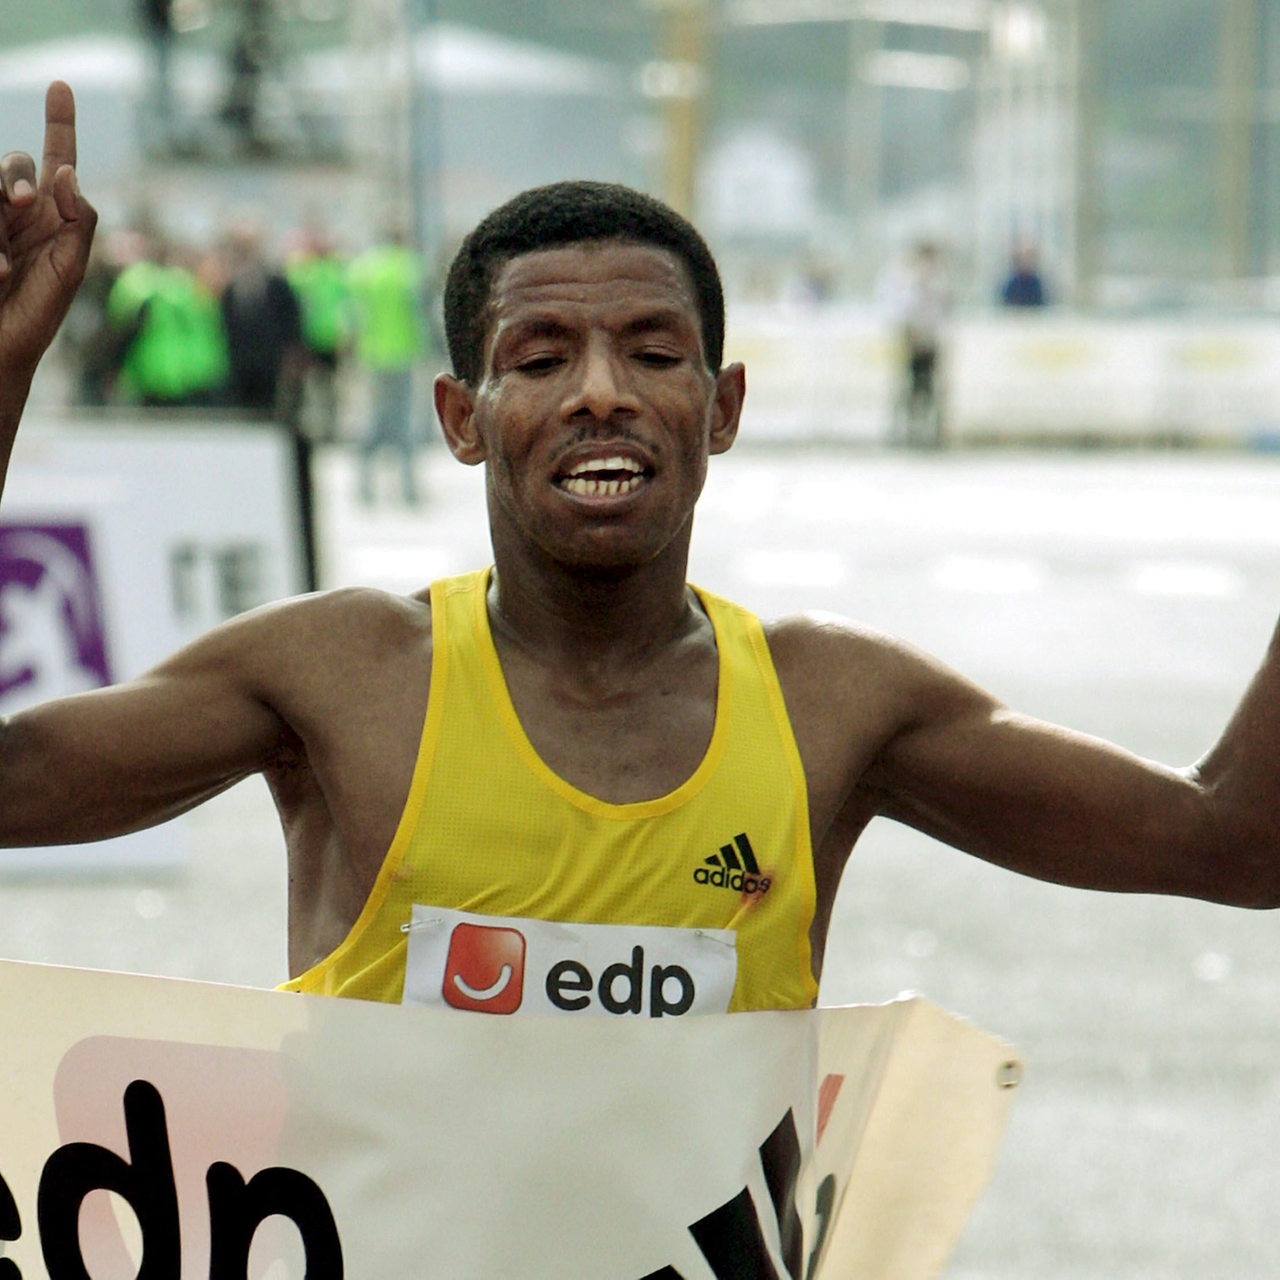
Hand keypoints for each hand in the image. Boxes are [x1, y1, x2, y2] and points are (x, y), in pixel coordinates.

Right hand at [0, 81, 96, 378]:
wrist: (1, 347)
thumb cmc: (39, 312)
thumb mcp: (70, 267)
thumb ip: (79, 219)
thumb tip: (70, 173)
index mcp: (52, 216)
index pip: (56, 158)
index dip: (60, 123)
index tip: (63, 86)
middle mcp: (19, 210)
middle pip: (12, 163)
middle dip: (14, 175)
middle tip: (23, 201)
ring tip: (0, 268)